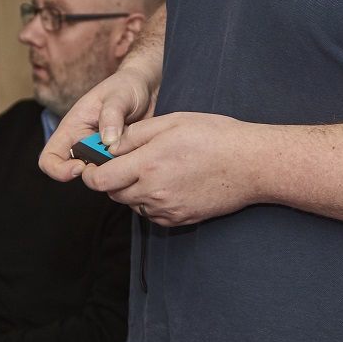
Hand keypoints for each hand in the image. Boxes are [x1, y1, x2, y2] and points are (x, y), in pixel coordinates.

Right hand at [40, 66, 158, 182]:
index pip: (49, 158)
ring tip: (131, 150)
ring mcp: (101, 153)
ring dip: (115, 168)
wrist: (145, 88)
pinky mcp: (117, 158)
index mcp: (72, 128)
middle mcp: (83, 144)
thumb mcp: (118, 96)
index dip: (59, 170)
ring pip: (100, 174)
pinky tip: (139, 151)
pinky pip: (118, 172)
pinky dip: (127, 167)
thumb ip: (111, 115)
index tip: (81, 167)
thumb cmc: (125, 86)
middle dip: (97, 171)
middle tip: (117, 157)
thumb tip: (109, 141)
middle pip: (79, 172)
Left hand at [79, 112, 262, 226]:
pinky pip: (153, 213)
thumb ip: (135, 135)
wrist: (251, 164)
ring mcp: (167, 209)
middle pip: (114, 194)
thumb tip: (109, 145)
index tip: (93, 163)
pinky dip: (151, 200)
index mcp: (148, 165)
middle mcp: (154, 192)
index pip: (100, 180)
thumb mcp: (172, 122)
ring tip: (154, 168)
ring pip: (133, 204)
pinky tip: (169, 182)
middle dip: (112, 179)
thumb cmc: (215, 136)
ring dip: (132, 189)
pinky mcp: (180, 219)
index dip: (91, 172)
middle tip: (125, 161)